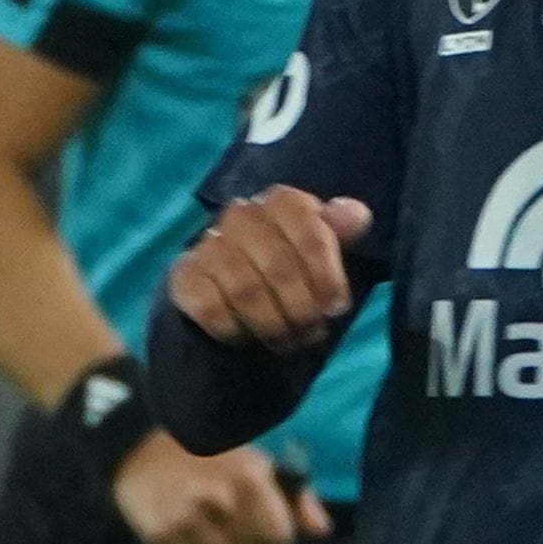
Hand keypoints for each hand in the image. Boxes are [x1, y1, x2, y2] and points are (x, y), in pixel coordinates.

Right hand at [112, 430, 330, 543]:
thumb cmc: (207, 454)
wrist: (138, 445)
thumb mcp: (255, 463)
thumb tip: (321, 531)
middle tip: (225, 525)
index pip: (280, 538)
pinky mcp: (159, 534)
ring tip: (205, 531)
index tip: (260, 527)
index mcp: (250, 477)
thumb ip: (295, 497)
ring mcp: (187, 518)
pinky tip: (184, 536)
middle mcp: (220, 499)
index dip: (273, 537)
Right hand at [165, 187, 368, 354]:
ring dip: (272, 325)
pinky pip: (212, 308)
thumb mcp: (321, 256)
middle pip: (278, 264)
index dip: (326, 275)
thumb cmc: (288, 276)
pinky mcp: (184, 276)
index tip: (336, 308)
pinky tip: (246, 337)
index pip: (309, 229)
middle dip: (301, 308)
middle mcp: (241, 214)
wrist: (234, 300)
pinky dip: (235, 330)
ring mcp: (209, 244)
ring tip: (286, 342)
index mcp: (281, 202)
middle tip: (312, 333)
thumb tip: (358, 215)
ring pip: (246, 290)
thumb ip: (337, 235)